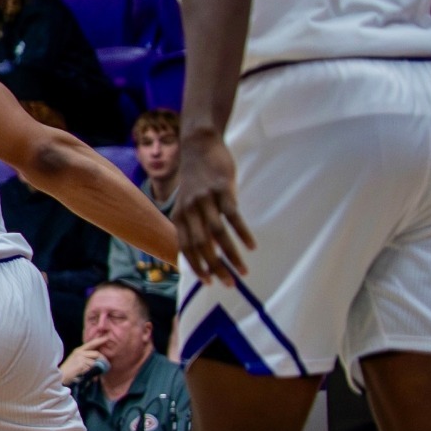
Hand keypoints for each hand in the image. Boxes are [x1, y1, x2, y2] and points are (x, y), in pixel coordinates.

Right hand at [58, 343, 106, 384]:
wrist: (60, 378)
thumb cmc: (68, 371)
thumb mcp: (76, 361)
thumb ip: (86, 358)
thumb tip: (99, 359)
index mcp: (78, 350)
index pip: (91, 344)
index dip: (99, 340)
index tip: (107, 338)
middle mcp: (79, 352)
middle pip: (96, 353)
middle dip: (102, 360)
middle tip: (105, 367)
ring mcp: (80, 358)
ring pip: (95, 362)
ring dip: (97, 369)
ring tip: (95, 376)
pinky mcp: (81, 364)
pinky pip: (92, 368)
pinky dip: (93, 374)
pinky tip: (90, 378)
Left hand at [173, 129, 254, 283]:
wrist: (199, 146)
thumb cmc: (196, 178)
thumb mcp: (187, 202)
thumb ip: (191, 223)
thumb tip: (201, 249)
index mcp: (179, 216)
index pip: (186, 248)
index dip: (197, 267)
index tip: (209, 283)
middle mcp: (190, 210)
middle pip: (202, 246)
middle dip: (216, 267)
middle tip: (230, 283)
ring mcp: (205, 200)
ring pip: (218, 235)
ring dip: (231, 255)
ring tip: (243, 270)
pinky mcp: (222, 190)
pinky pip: (233, 217)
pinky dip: (242, 234)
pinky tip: (251, 246)